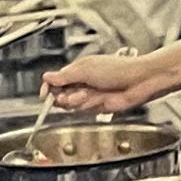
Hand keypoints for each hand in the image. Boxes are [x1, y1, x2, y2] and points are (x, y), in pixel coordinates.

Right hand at [41, 48, 175, 114]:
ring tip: (87, 94)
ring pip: (72, 104)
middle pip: (61, 94)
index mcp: (77, 69)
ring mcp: (90, 95)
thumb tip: (47, 77)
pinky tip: (97, 99)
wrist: (137, 82)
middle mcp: (82, 82)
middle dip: (63, 96)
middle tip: (70, 93)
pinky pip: (85, 110)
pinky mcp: (97, 107)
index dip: (48, 88)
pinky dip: (88, 106)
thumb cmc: (116, 69)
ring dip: (77, 100)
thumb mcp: (86, 69)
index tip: (44, 94)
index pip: (55, 80)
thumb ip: (65, 76)